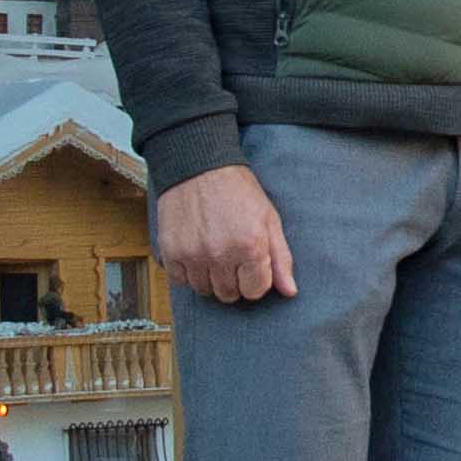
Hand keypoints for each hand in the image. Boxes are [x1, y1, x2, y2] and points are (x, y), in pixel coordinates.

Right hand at [156, 164, 295, 304]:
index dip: (255, 279)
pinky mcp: (171, 251)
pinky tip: (195, 253)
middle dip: (234, 281)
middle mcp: (221, 254)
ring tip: (212, 253)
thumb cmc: (238, 191)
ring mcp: (193, 254)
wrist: (198, 166)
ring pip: (204, 290)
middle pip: (229, 294)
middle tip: (231, 257)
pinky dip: (187, 272)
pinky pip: (180, 281)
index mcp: (250, 246)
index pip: (255, 291)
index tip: (250, 264)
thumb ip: (281, 258)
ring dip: (210, 277)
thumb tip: (290, 292)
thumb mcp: (268, 219)